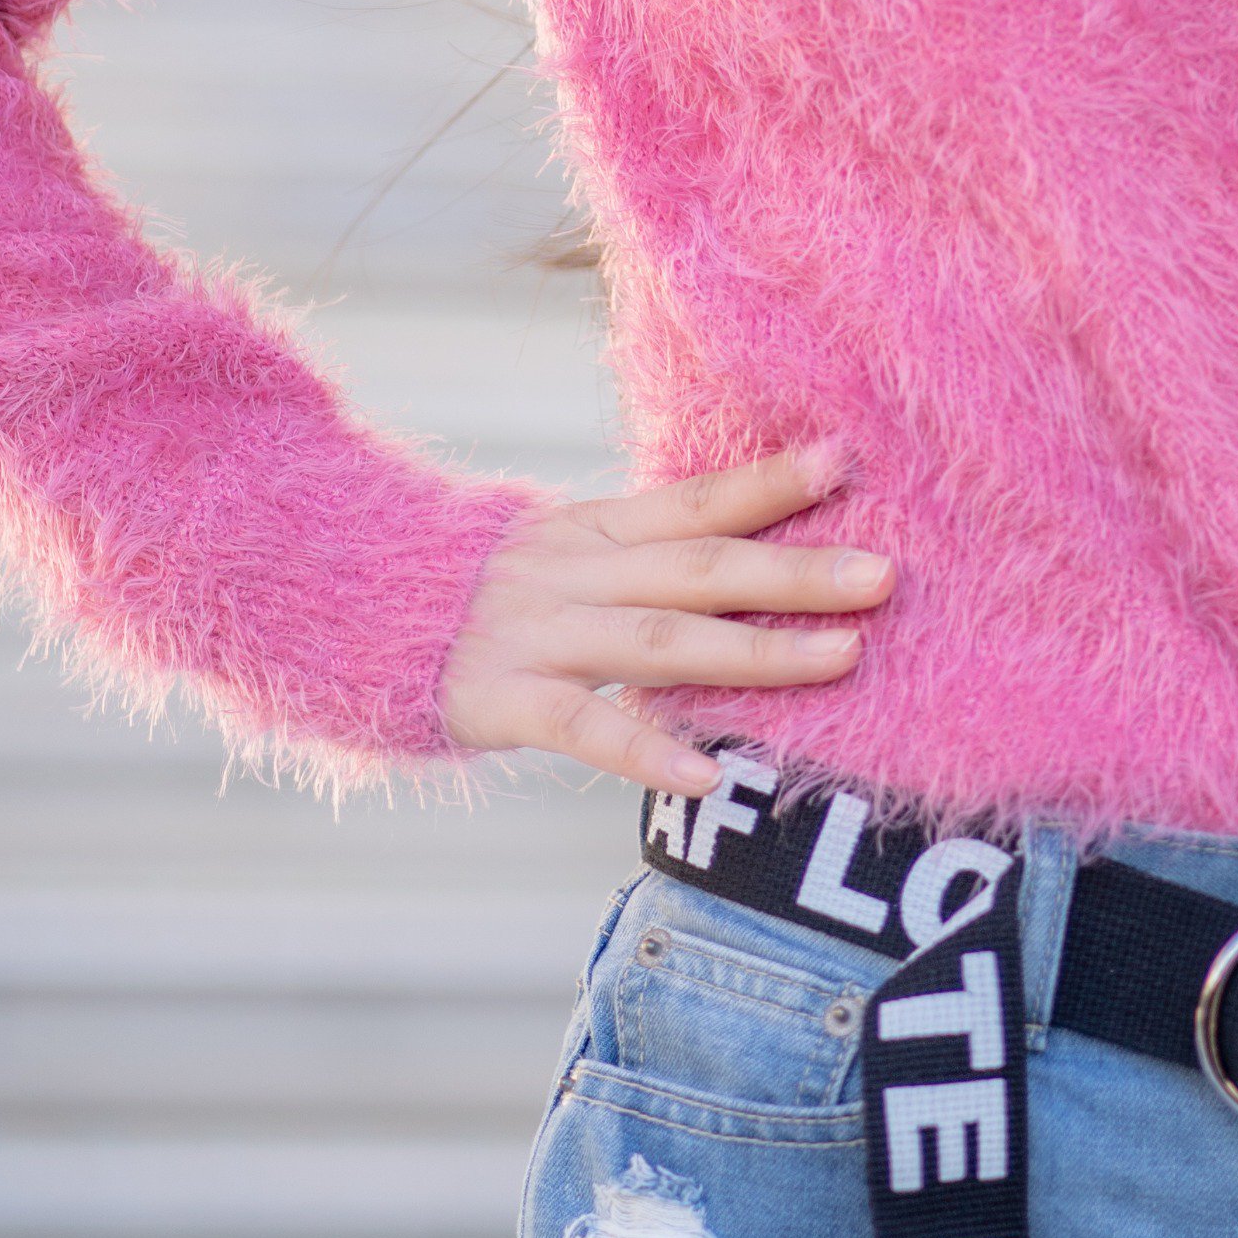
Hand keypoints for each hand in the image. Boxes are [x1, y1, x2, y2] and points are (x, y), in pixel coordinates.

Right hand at [437, 442, 887, 795]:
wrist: (351, 617)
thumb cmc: (483, 598)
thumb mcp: (562, 556)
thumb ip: (643, 556)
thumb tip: (755, 552)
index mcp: (592, 529)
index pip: (694, 499)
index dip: (769, 482)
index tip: (847, 462)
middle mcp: (572, 571)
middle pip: (700, 566)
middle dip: (797, 571)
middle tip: (885, 576)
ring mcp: (537, 633)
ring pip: (660, 640)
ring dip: (755, 650)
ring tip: (840, 656)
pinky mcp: (500, 699)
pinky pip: (583, 726)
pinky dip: (648, 747)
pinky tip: (709, 775)